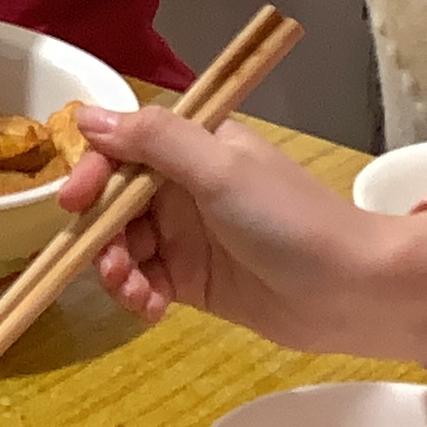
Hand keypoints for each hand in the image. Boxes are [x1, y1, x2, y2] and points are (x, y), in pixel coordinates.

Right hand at [64, 101, 426, 368]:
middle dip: (102, 235)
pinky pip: (144, 282)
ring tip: (138, 295)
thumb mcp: (221, 171)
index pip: (121, 150)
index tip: (74, 205)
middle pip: (113, 203)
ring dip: (117, 271)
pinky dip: (138, 296)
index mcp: (193, 147)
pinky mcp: (192, 281)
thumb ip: (154, 140)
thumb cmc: (290, 221)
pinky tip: (152, 311)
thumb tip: (85, 115)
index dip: (92, 174)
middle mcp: (184, 186)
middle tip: (112, 266)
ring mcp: (187, 236)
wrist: (352, 292)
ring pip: (123, 246)